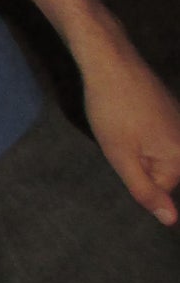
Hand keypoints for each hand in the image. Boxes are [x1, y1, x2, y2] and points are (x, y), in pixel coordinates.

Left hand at [78, 37, 179, 224]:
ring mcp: (178, 120)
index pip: (158, 187)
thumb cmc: (113, 110)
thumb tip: (170, 221)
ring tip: (120, 121)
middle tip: (119, 134)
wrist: (110, 61)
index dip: (132, 172)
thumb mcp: (122, 157)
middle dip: (135, 158)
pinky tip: (123, 112)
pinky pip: (152, 131)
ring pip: (152, 149)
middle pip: (158, 168)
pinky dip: (135, 127)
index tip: (121, 147)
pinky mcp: (167, 106)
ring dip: (133, 142)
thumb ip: (146, 191)